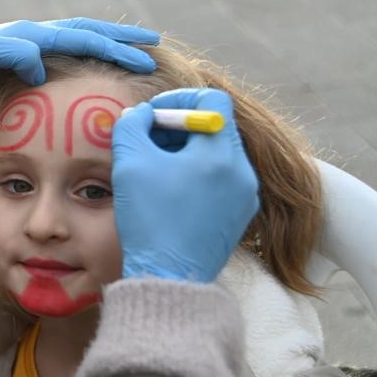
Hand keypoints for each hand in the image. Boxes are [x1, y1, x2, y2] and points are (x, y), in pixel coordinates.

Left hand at [0, 18, 158, 95]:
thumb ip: (12, 54)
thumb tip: (41, 67)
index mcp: (32, 34)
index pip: (83, 38)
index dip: (114, 48)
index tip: (142, 59)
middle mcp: (34, 34)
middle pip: (88, 31)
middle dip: (122, 38)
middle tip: (154, 44)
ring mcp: (29, 45)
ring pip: (79, 39)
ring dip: (108, 44)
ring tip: (133, 51)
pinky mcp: (22, 59)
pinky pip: (65, 54)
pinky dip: (87, 56)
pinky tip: (94, 68)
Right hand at [111, 88, 259, 282]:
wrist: (169, 276)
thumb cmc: (150, 218)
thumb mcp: (130, 163)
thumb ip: (132, 126)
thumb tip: (140, 114)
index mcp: (220, 153)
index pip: (212, 101)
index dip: (179, 100)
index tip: (153, 115)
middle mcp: (242, 171)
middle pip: (216, 127)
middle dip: (180, 127)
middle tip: (150, 140)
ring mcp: (245, 195)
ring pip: (219, 154)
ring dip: (188, 151)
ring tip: (158, 168)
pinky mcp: (239, 215)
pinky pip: (222, 180)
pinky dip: (198, 174)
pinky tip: (172, 192)